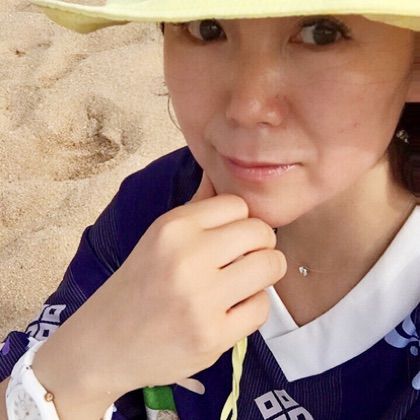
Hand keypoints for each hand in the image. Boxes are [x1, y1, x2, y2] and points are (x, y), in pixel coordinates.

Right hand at [34, 171, 286, 411]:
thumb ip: (196, 208)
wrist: (106, 342)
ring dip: (262, 276)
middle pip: (261, 232)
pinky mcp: (211, 336)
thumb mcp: (159, 238)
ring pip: (271, 266)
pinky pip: (261, 308)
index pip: (238, 204)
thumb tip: (219, 174)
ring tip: (241, 284)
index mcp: (173, 227)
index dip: (242, 221)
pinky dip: (251, 309)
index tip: (234, 237)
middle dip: (261, 245)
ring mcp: (199, 299)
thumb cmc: (138, 285)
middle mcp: (186, 258)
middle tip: (245, 260)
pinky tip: (230, 311)